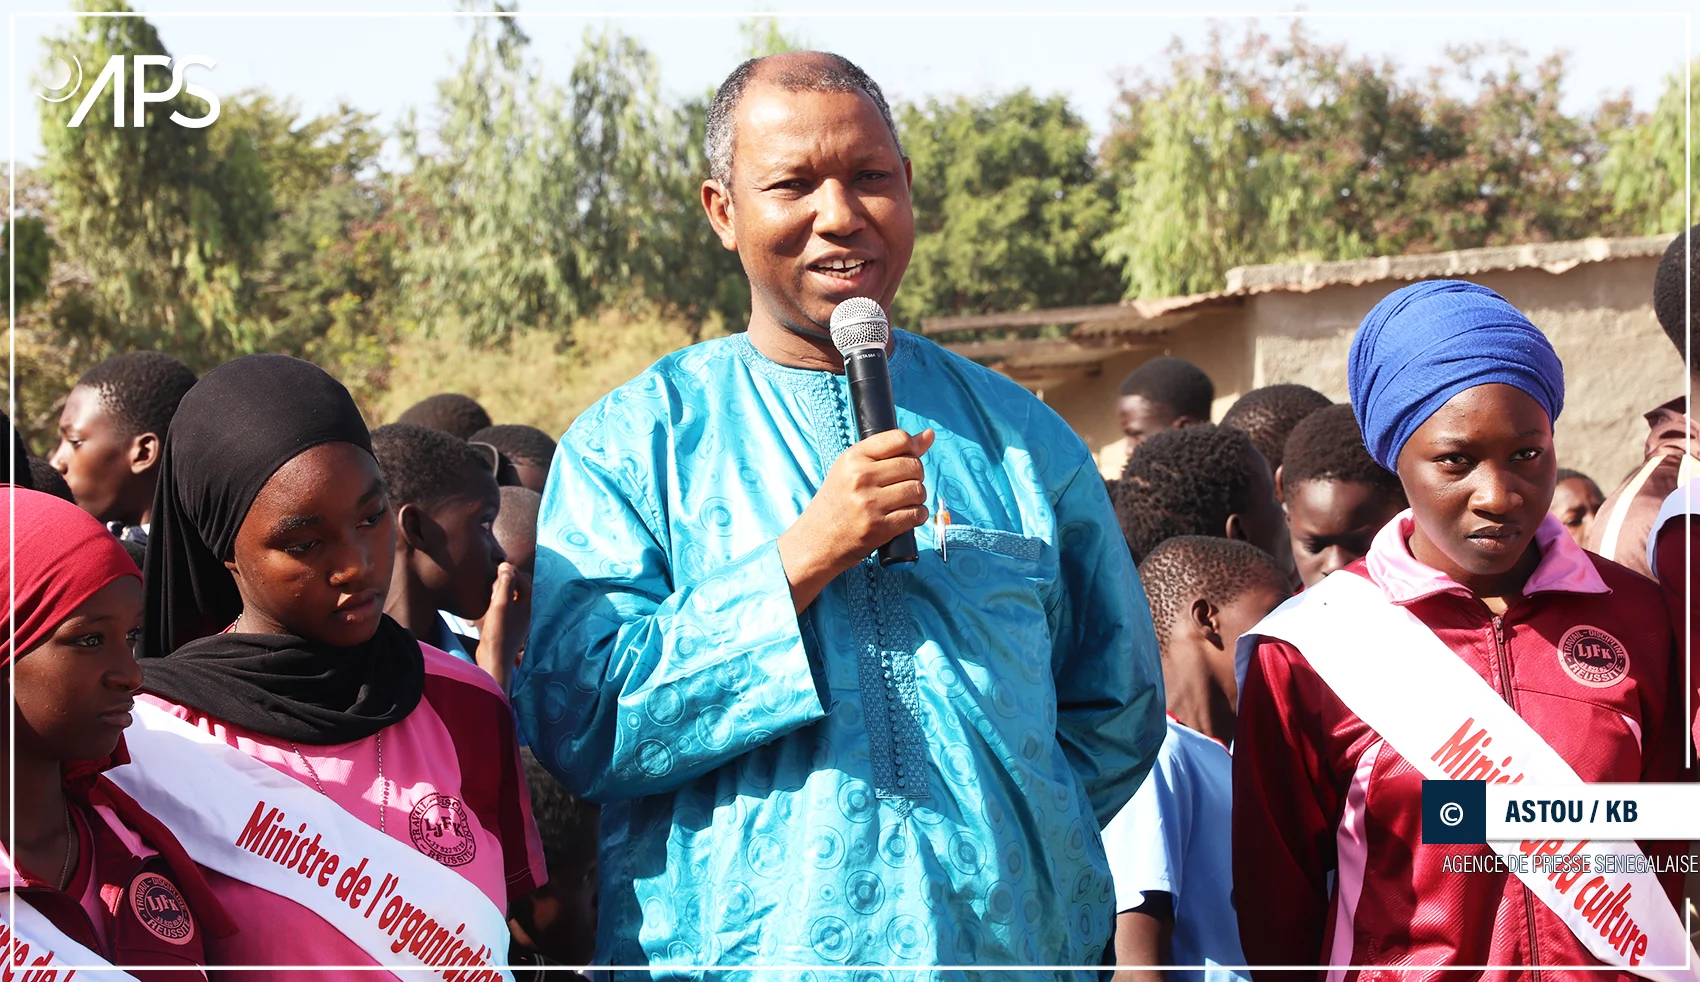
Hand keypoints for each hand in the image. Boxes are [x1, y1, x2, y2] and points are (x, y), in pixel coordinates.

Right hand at [475, 562, 530, 693]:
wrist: (494, 659)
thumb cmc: (498, 631)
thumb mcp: (500, 604)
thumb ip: (505, 584)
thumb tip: (506, 565)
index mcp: (529, 603)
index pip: (522, 578)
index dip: (509, 570)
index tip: (496, 567)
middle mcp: (528, 610)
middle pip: (519, 586)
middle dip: (507, 580)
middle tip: (493, 581)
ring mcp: (520, 618)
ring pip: (512, 595)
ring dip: (502, 590)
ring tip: (490, 592)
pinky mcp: (511, 625)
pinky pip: (507, 606)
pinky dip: (499, 601)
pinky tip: (489, 604)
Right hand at [778, 428, 933, 612]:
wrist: (816, 540)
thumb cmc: (837, 502)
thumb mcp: (852, 469)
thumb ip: (890, 451)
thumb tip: (929, 435)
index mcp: (853, 458)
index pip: (900, 439)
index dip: (913, 448)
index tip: (909, 459)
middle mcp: (861, 477)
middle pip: (914, 465)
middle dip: (916, 475)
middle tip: (903, 485)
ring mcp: (870, 503)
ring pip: (918, 490)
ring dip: (918, 498)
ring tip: (904, 501)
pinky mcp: (879, 527)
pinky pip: (917, 514)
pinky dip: (918, 515)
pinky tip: (906, 516)